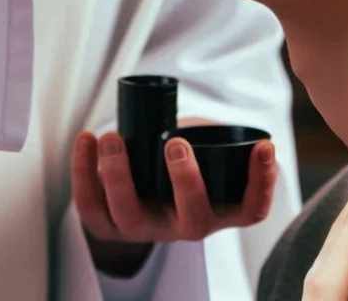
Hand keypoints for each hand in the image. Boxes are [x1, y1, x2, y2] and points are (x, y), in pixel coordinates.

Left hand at [71, 128, 276, 268]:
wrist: (141, 188)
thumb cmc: (181, 160)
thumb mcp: (207, 149)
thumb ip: (218, 135)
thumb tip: (239, 119)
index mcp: (218, 210)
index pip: (250, 209)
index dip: (263, 183)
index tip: (264, 148)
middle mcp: (184, 225)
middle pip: (192, 218)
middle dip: (185, 180)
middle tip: (176, 142)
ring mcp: (146, 228)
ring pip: (131, 216)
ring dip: (119, 176)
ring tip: (113, 138)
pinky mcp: (108, 225)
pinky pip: (91, 208)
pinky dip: (83, 173)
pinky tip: (86, 140)